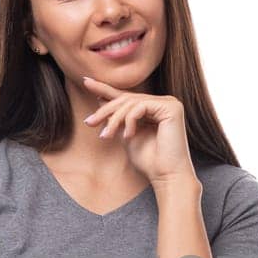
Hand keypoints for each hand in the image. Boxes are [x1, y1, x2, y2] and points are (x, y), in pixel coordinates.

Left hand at [80, 76, 195, 184]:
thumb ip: (117, 118)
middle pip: (126, 98)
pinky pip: (141, 106)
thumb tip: (100, 99)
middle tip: (89, 123)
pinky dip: (129, 121)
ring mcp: (169, 103)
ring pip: (131, 102)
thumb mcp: (126, 135)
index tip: (85, 81)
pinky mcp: (172, 107)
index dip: (105, 88)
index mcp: (154, 107)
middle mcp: (163, 102)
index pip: (126, 96)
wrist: (166, 176)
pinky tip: (128, 136)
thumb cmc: (149, 160)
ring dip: (114, 119)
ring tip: (106, 136)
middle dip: (105, 111)